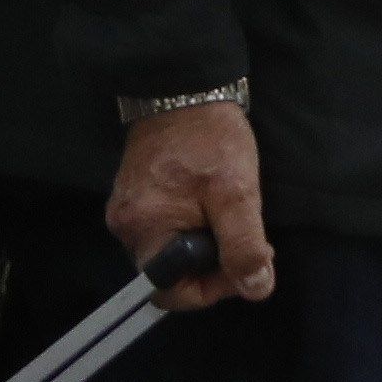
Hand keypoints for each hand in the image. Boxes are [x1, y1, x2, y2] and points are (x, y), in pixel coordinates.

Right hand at [109, 99, 273, 309]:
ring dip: (208, 246)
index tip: (246, 263)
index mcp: (143, 231)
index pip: (171, 291)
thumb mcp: (237, 193)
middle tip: (251, 238)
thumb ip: (244, 245)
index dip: (212, 288)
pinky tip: (217, 206)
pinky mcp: (137, 197)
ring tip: (235, 217)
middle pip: (172, 274)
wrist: (185, 89)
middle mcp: (126, 228)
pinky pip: (167, 230)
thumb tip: (255, 289)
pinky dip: (195, 228)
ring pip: (172, 252)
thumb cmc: (211, 140)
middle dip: (214, 265)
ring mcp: (128, 212)